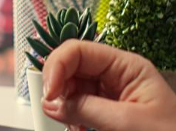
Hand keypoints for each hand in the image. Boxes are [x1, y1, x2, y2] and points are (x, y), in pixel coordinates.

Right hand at [39, 40, 175, 130]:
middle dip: (58, 87)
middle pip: (72, 68)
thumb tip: (50, 102)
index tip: (49, 93)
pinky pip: (79, 108)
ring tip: (72, 124)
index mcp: (126, 65)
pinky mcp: (107, 112)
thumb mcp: (126, 123)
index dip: (57, 66)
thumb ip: (86, 110)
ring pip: (72, 89)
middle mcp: (115, 74)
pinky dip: (72, 118)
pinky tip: (77, 127)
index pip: (80, 51)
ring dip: (64, 105)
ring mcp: (110, 93)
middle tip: (54, 111)